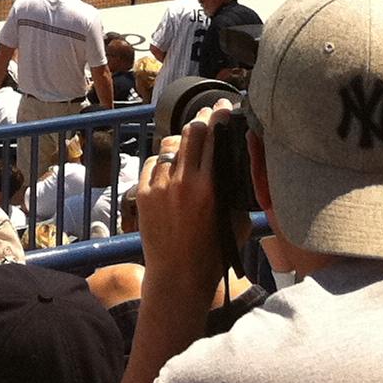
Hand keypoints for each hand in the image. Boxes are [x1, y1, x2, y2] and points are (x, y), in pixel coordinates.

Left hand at [135, 104, 237, 323]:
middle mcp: (183, 181)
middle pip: (191, 132)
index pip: (214, 137)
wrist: (178, 277)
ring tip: (190, 146)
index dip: (218, 116)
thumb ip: (237, 190)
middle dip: (201, 120)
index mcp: (210, 187)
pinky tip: (172, 168)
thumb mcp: (237, 222)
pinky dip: (164, 162)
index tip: (222, 105)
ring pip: (169, 146)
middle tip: (208, 116)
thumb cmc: (214, 254)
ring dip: (181, 143)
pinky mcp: (143, 193)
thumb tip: (239, 163)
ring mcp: (159, 186)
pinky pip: (153, 164)